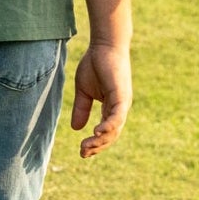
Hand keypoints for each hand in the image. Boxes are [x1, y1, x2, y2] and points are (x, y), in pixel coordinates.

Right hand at [70, 41, 130, 156]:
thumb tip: (76, 128)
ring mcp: (122, 102)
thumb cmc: (95, 64)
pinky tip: (97, 132)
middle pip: (111, 135)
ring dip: (101, 140)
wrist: (103, 45)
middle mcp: (119, 108)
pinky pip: (117, 115)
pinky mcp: (122, 95)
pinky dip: (108, 125)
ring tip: (87, 147)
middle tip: (83, 153)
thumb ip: (81, 109)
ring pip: (114, 129)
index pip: (105, 132)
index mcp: (111, 108)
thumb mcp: (83, 91)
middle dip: (97, 147)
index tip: (82, 152)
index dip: (95, 144)